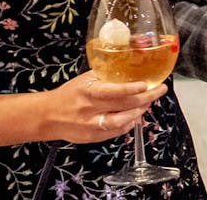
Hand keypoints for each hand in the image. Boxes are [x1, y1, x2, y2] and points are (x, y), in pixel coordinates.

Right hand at [47, 72, 163, 143]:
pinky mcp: (93, 137)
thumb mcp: (85, 80)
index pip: (112, 91)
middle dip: (146, 98)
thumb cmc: (69, 94)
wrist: (47, 116)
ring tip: (148, 103)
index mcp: (87, 92)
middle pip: (123, 106)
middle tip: (159, 90)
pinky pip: (117, 132)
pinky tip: (136, 116)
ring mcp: (92, 126)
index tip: (146, 84)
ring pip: (122, 121)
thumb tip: (130, 68)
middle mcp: (90, 110)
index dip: (131, 88)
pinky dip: (129, 124)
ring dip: (139, 112)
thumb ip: (105, 76)